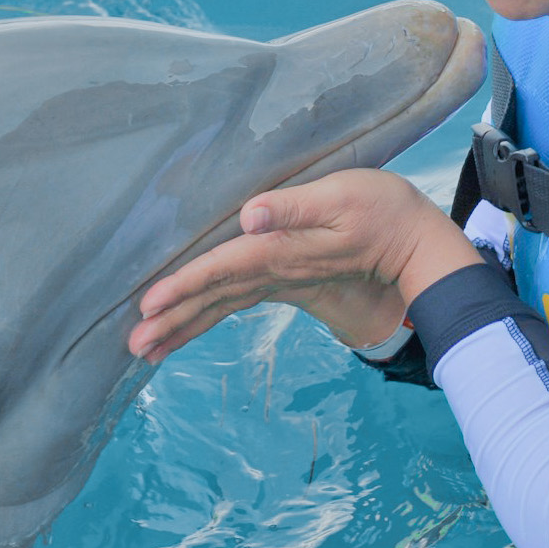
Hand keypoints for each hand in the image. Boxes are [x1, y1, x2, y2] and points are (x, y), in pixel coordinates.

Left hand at [128, 168, 479, 363]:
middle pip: (214, 298)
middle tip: (132, 347)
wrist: (417, 245)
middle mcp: (275, 272)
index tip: (148, 306)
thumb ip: (294, 207)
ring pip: (222, 306)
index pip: (222, 269)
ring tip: (145, 350)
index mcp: (282, 252)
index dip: (184, 285)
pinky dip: (207, 314)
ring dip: (183, 325)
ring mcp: (281, 280)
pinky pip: (236, 302)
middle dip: (172, 321)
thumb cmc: (382, 211)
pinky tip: (186, 324)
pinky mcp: (286, 279)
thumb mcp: (341, 197)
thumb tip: (249, 215)